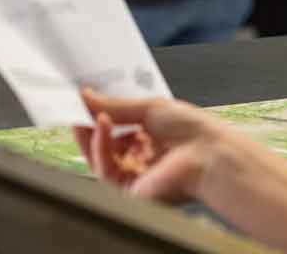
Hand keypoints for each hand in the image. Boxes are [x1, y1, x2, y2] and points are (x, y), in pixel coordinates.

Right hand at [72, 88, 229, 202]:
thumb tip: (86, 97)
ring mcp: (135, 176)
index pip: (115, 131)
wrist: (209, 153)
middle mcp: (140, 159)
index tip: (84, 103)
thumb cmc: (193, 132)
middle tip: (77, 110)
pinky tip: (103, 128)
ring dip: (92, 137)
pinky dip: (100, 147)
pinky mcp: (130, 190)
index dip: (97, 118)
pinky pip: (105, 171)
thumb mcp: (148, 108)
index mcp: (149, 139)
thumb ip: (114, 105)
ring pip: (99, 161)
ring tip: (94, 116)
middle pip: (102, 148)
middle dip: (87, 129)